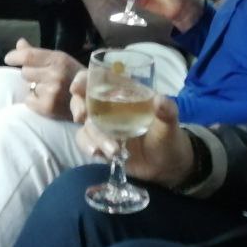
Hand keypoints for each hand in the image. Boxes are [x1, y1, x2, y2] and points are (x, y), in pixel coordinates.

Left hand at [4, 38, 82, 119]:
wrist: (94, 101)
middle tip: (43, 79)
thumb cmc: (74, 77)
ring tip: (49, 90)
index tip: (8, 58)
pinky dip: (34, 101)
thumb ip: (38, 53)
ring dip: (34, 88)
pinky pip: (28, 100)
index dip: (15, 56)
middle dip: (30, 74)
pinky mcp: (48, 107)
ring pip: (27, 86)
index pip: (28, 55)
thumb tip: (19, 42)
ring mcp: (52, 91)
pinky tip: (48, 101)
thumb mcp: (60, 61)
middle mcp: (55, 74)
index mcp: (59, 59)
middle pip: (25, 72)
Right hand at [71, 76, 193, 186]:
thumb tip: (160, 100)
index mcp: (124, 94)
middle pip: (82, 100)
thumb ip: (167, 111)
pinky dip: (88, 147)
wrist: (167, 166)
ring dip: (94, 136)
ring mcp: (103, 127)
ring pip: (85, 125)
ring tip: (113, 149)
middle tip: (82, 116)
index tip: (77, 87)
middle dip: (77, 106)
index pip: (99, 80)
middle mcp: (109, 108)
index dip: (84, 79)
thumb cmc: (167, 136)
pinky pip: (85, 142)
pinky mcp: (100, 145)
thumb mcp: (169, 123)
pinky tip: (98, 154)